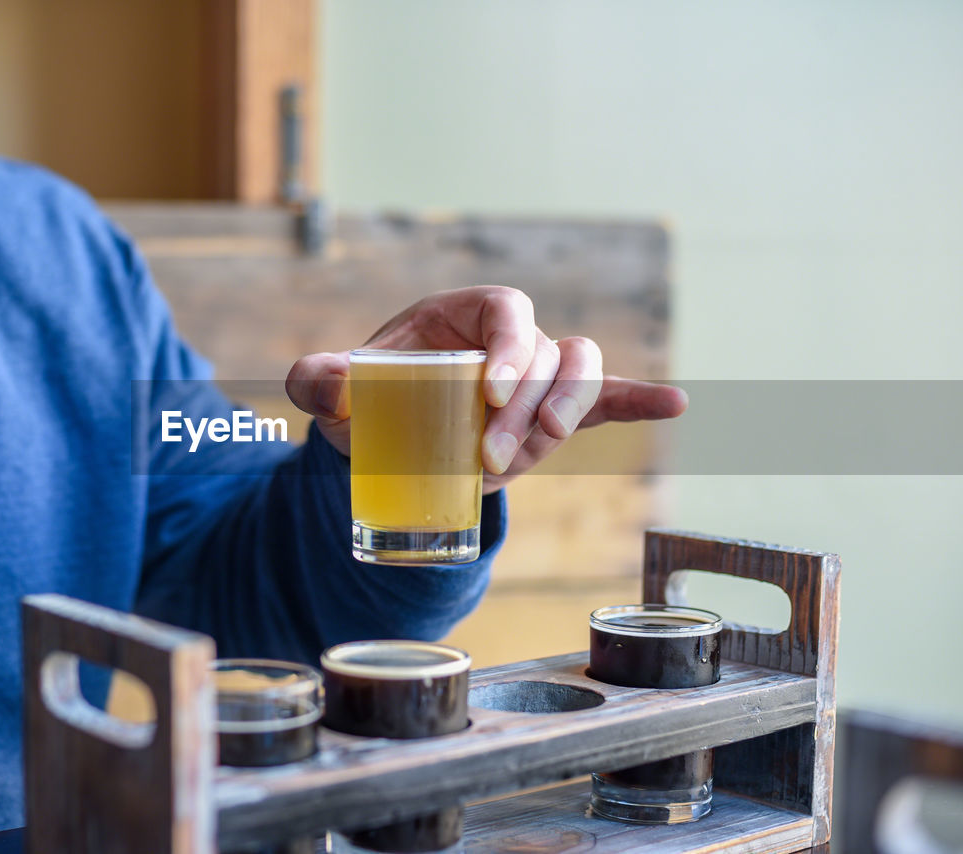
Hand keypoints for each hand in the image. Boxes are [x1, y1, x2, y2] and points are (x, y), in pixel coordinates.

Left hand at [285, 286, 686, 492]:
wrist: (385, 435)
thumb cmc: (364, 400)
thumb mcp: (336, 391)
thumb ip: (320, 380)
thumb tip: (324, 380)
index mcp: (463, 315)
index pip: (507, 310)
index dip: (512, 346)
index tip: (490, 395)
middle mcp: (508, 339)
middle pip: (548, 354)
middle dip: (533, 407)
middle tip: (492, 456)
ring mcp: (536, 377)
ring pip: (581, 374)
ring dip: (568, 414)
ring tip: (531, 457)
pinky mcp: (550, 413)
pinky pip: (604, 399)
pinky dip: (638, 400)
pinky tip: (674, 403)